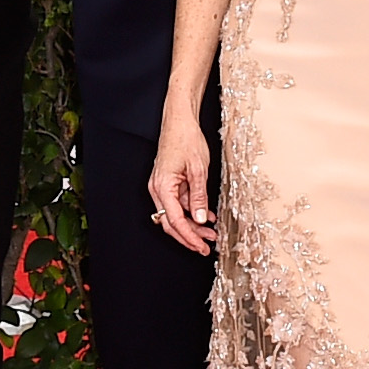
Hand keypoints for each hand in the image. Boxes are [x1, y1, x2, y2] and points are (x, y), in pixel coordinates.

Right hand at [148, 117, 216, 255]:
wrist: (179, 121)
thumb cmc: (186, 139)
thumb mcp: (198, 170)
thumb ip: (199, 197)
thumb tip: (201, 219)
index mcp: (163, 187)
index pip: (174, 220)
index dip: (188, 237)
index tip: (200, 246)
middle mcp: (158, 189)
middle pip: (171, 222)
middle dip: (189, 236)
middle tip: (205, 246)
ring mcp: (162, 187)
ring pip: (176, 214)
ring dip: (193, 225)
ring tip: (211, 233)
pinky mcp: (169, 183)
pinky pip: (179, 203)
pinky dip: (192, 212)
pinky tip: (207, 217)